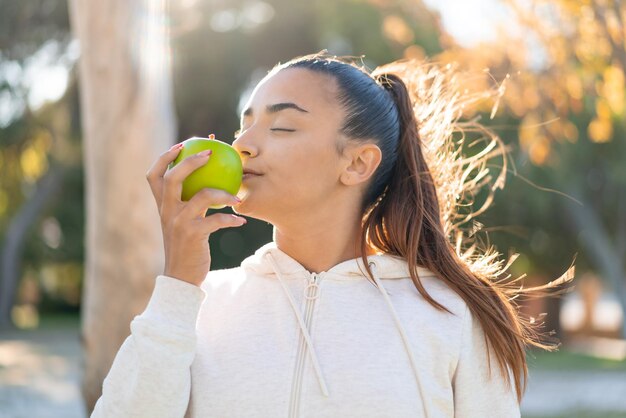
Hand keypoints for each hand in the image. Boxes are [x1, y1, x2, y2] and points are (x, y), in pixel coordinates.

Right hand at [146, 143, 245, 286]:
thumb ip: (189, 202)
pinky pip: (217, 220)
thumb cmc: (186, 246)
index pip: (153, 175)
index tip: (182, 144)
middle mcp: (167, 211)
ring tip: (237, 197)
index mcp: (162, 206)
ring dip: (224, 193)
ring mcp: (179, 222)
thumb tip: (208, 178)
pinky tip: (241, 221)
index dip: (164, 157)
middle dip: (192, 161)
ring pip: (203, 196)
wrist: (181, 277)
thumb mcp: (182, 221)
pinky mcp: (194, 235)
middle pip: (174, 177)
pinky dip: (231, 219)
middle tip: (211, 153)